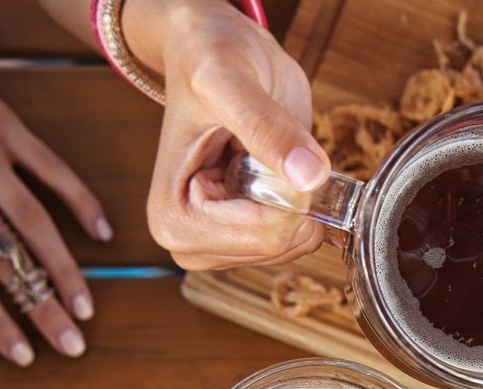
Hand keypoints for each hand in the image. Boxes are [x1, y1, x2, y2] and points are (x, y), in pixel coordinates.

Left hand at [0, 1, 108, 364]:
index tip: (22, 355)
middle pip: (8, 259)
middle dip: (43, 309)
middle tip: (73, 347)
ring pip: (37, 223)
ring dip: (66, 269)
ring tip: (87, 306)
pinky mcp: (5, 124)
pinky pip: (52, 168)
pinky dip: (80, 201)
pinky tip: (101, 233)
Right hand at [145, 3, 329, 270]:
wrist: (210, 49)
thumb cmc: (207, 58)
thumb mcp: (231, 81)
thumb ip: (267, 128)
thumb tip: (309, 176)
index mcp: (173, 217)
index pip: (265, 235)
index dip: (290, 193)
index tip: (269, 146)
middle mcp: (189, 241)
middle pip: (280, 246)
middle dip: (292, 197)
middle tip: (266, 146)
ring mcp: (217, 245)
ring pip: (293, 244)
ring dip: (297, 197)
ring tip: (262, 153)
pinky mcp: (242, 238)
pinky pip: (296, 236)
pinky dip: (302, 201)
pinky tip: (272, 168)